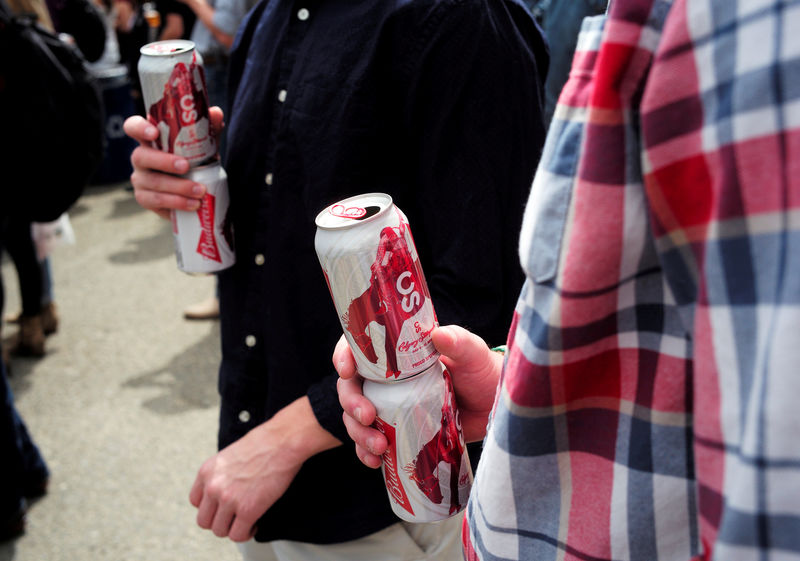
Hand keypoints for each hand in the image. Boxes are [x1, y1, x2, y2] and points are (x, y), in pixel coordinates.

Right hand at [122, 107, 223, 219]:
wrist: (195, 189)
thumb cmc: (194, 159)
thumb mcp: (202, 143)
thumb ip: (207, 128)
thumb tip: (216, 113)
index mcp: (150, 139)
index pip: (133, 127)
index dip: (139, 128)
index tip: (153, 133)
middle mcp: (141, 157)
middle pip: (141, 156)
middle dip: (163, 161)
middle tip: (185, 166)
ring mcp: (140, 179)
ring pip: (152, 182)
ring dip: (177, 187)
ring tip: (199, 190)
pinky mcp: (145, 198)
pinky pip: (156, 200)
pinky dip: (177, 203)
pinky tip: (193, 204)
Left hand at [188, 396, 339, 541]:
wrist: (282, 442)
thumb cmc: (263, 443)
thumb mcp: (230, 455)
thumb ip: (221, 473)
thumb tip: (226, 487)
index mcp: (207, 471)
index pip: (196, 501)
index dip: (210, 507)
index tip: (222, 507)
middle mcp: (213, 487)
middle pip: (204, 521)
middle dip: (220, 521)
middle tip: (234, 517)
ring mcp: (229, 500)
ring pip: (220, 531)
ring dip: (233, 528)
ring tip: (246, 521)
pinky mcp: (248, 510)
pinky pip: (238, 535)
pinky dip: (246, 533)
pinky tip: (254, 524)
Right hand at [334, 325, 501, 468]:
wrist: (496, 407)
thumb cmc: (482, 372)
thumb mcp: (472, 354)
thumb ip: (459, 342)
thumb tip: (438, 334)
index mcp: (398, 354)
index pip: (361, 349)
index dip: (345, 356)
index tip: (347, 370)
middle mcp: (388, 380)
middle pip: (352, 387)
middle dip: (351, 402)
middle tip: (366, 417)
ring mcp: (391, 407)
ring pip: (356, 417)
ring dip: (358, 433)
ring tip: (378, 446)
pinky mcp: (398, 432)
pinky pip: (371, 442)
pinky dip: (366, 452)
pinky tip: (374, 461)